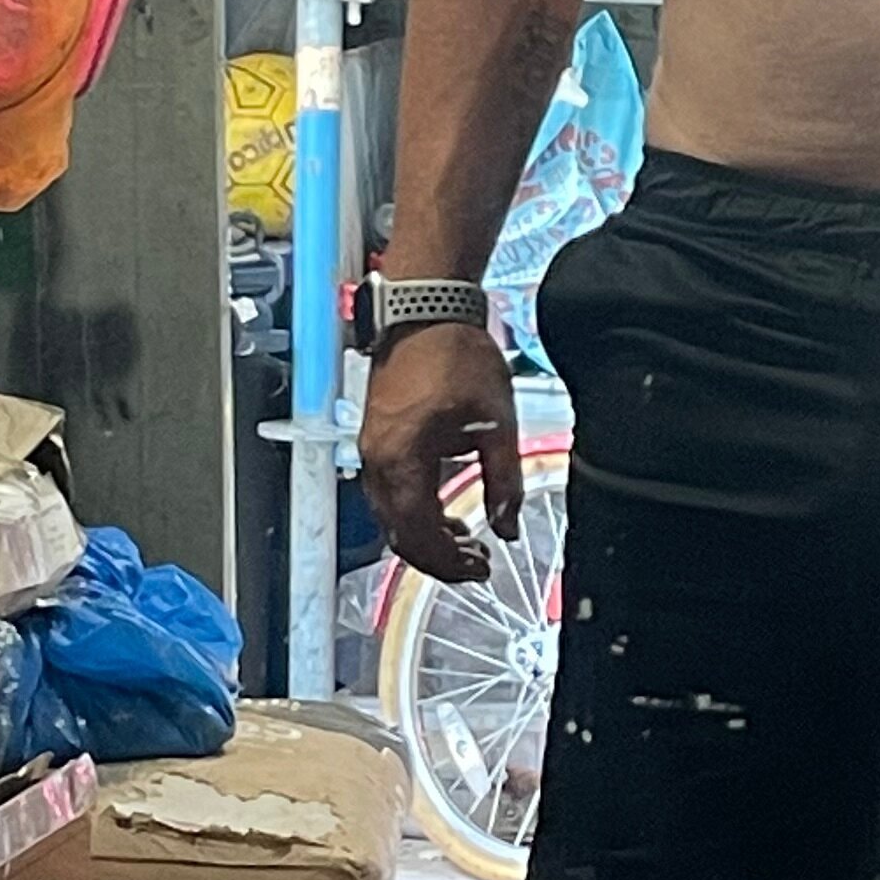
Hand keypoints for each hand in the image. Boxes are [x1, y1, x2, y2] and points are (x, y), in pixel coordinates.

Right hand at [357, 322, 521, 583]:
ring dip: (425, 537)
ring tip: (468, 543)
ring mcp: (371, 450)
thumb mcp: (496, 423)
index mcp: (402, 459)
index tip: (482, 568)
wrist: (426, 310)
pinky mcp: (376, 439)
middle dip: (437, 558)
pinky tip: (446, 511)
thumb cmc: (457, 355)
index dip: (450, 561)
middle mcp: (377, 461)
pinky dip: (414, 512)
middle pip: (398, 534)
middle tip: (476, 565)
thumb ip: (503, 482)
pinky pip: (388, 493)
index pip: (420, 535)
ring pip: (390, 517)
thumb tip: (508, 528)